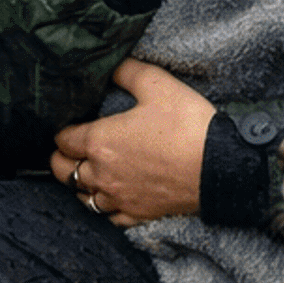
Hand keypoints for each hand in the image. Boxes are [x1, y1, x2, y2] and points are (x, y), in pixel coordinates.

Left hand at [52, 59, 213, 224]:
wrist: (220, 167)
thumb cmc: (187, 124)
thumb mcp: (157, 84)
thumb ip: (127, 71)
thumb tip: (111, 66)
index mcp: (100, 141)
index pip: (62, 139)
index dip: (64, 129)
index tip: (73, 123)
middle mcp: (102, 174)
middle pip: (63, 170)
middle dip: (62, 157)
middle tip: (71, 147)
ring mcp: (119, 198)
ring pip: (82, 196)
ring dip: (80, 183)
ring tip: (88, 171)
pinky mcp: (137, 214)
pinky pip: (108, 216)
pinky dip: (104, 206)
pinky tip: (112, 196)